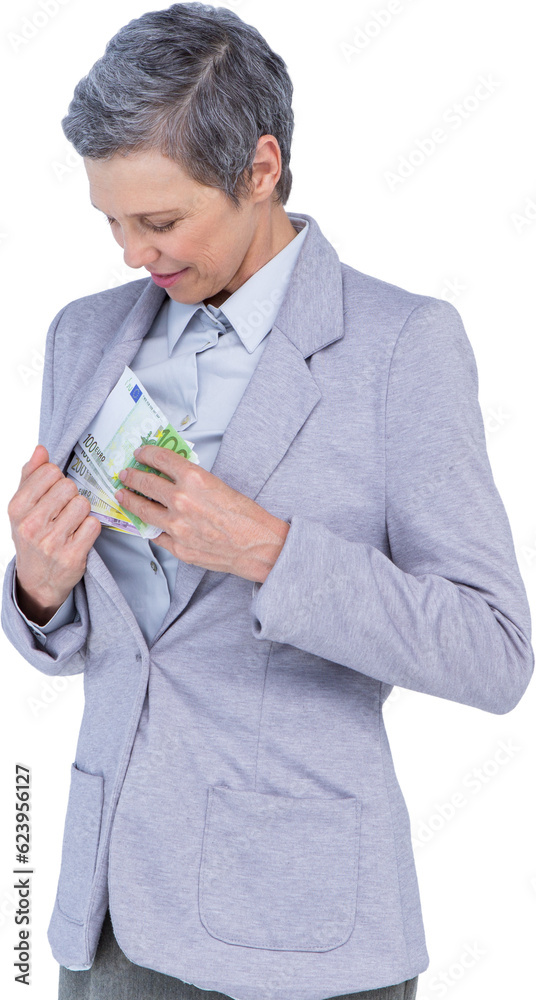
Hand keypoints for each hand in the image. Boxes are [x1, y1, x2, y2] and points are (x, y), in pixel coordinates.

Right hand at [8, 445, 101, 624]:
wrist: (37, 580)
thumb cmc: (31, 536)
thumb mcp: (22, 507)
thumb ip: (31, 476)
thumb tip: (41, 449)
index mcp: (17, 507)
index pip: (49, 472)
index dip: (57, 479)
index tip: (53, 492)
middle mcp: (32, 524)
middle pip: (69, 486)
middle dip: (71, 495)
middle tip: (63, 510)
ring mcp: (52, 542)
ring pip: (83, 504)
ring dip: (82, 512)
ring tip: (71, 523)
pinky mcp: (72, 556)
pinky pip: (93, 525)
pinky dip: (90, 528)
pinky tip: (79, 536)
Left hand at [114, 445, 289, 582]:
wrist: (256, 546)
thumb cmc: (245, 515)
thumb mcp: (219, 485)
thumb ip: (193, 481)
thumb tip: (172, 477)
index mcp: (194, 479)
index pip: (160, 459)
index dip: (146, 454)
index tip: (140, 453)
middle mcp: (181, 500)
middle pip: (145, 483)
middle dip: (132, 476)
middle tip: (125, 474)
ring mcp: (176, 526)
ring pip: (143, 510)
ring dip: (130, 501)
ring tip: (123, 495)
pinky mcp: (178, 547)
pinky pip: (156, 535)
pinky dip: (151, 527)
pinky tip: (146, 522)